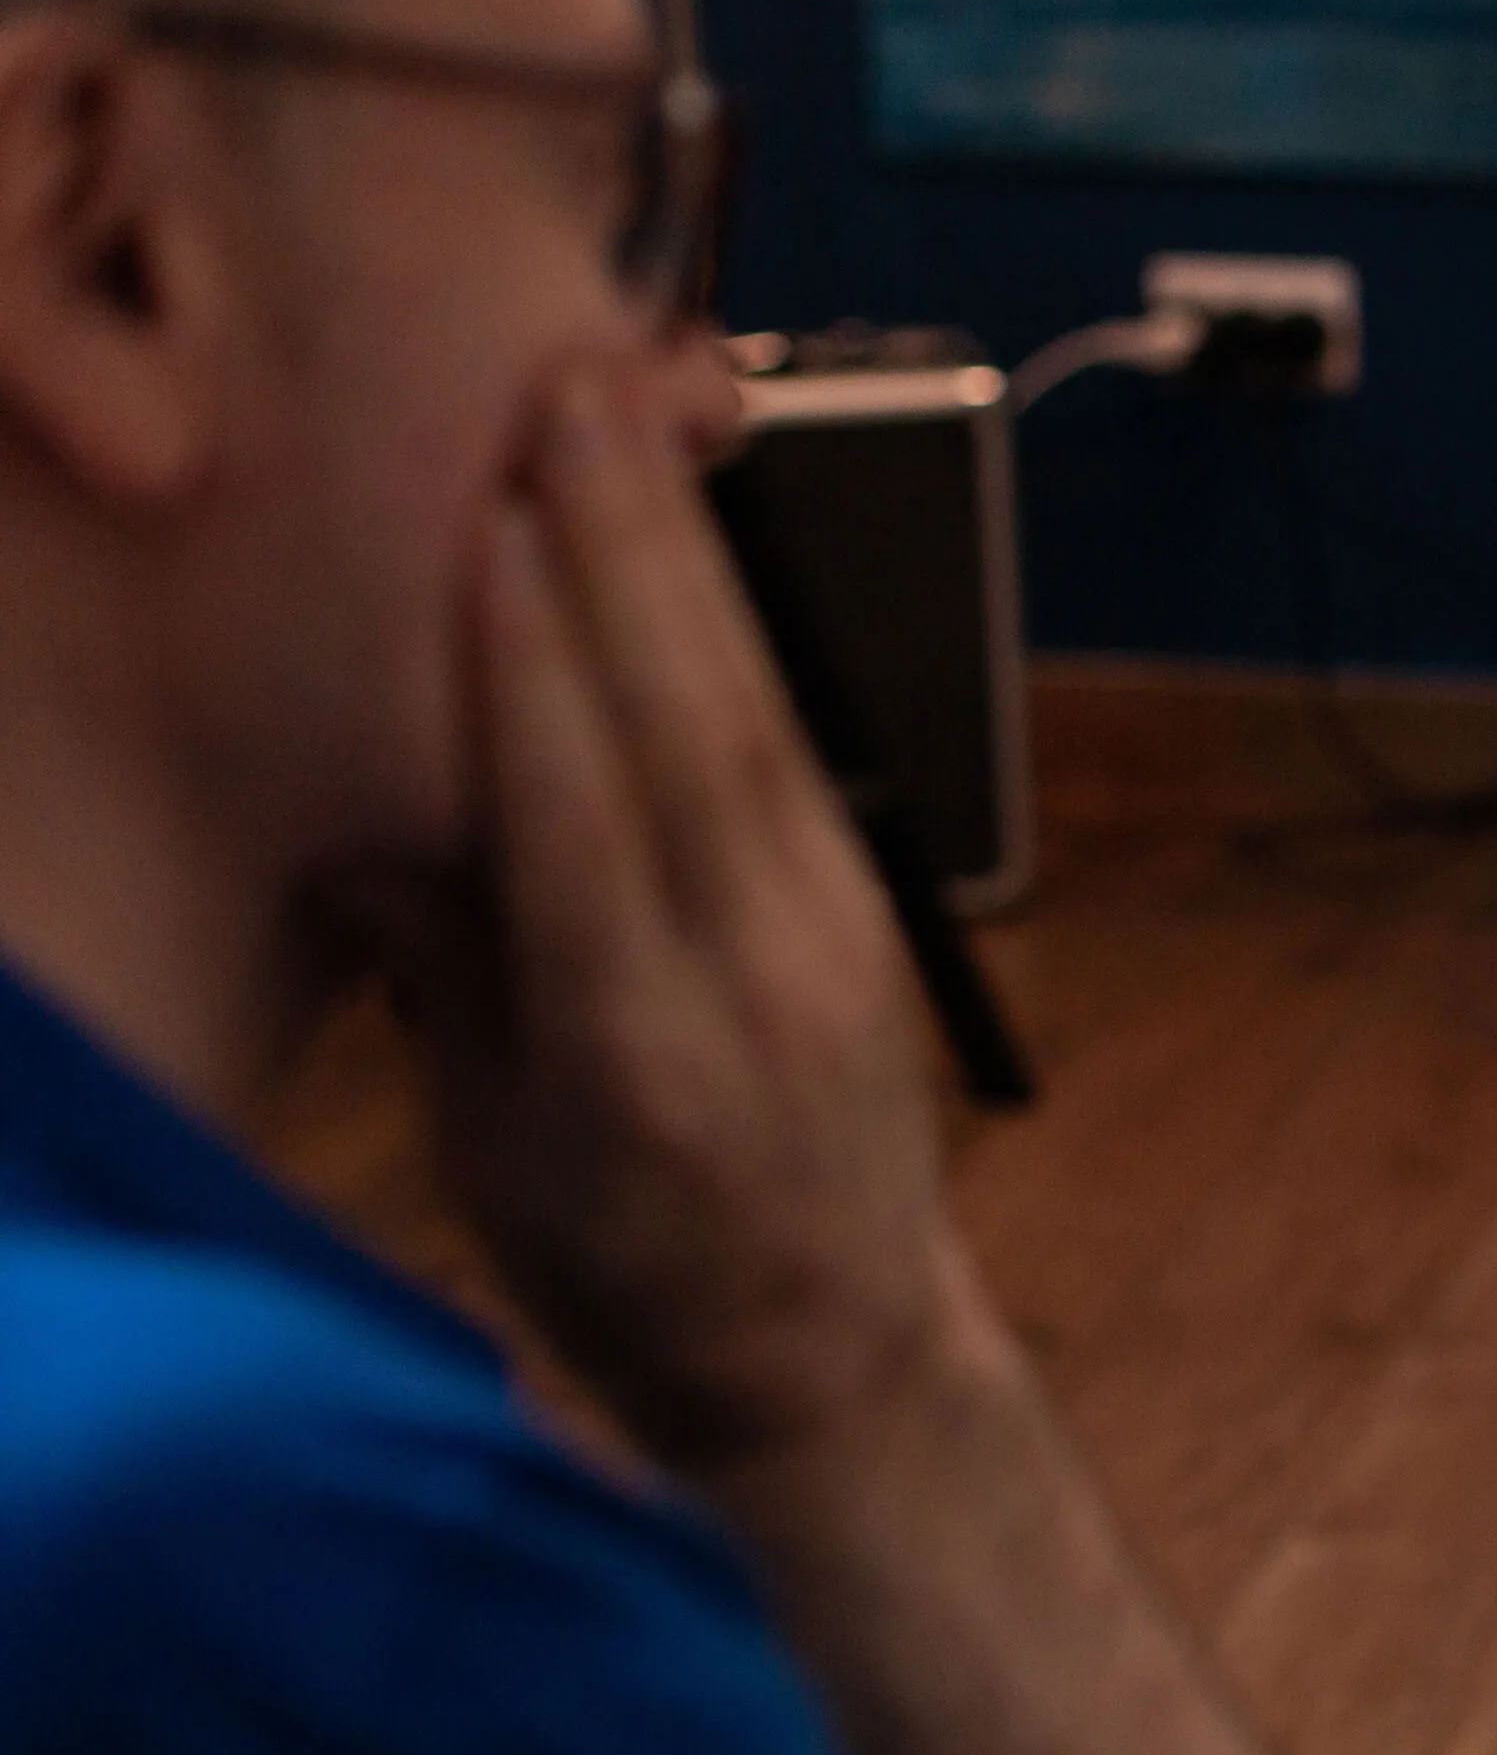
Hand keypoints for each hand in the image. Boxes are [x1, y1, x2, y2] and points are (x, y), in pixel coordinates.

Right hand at [393, 362, 990, 1473]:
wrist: (837, 1362)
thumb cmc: (636, 1281)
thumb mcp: (500, 1161)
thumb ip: (449, 989)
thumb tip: (370, 833)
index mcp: (637, 1061)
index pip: (583, 827)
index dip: (538, 672)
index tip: (493, 528)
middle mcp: (753, 983)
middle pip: (685, 735)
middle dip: (626, 556)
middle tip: (571, 392)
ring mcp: (832, 939)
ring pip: (752, 716)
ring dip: (687, 554)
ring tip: (631, 408)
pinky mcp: (868, 915)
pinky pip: (794, 751)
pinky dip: (739, 632)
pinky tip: (695, 536)